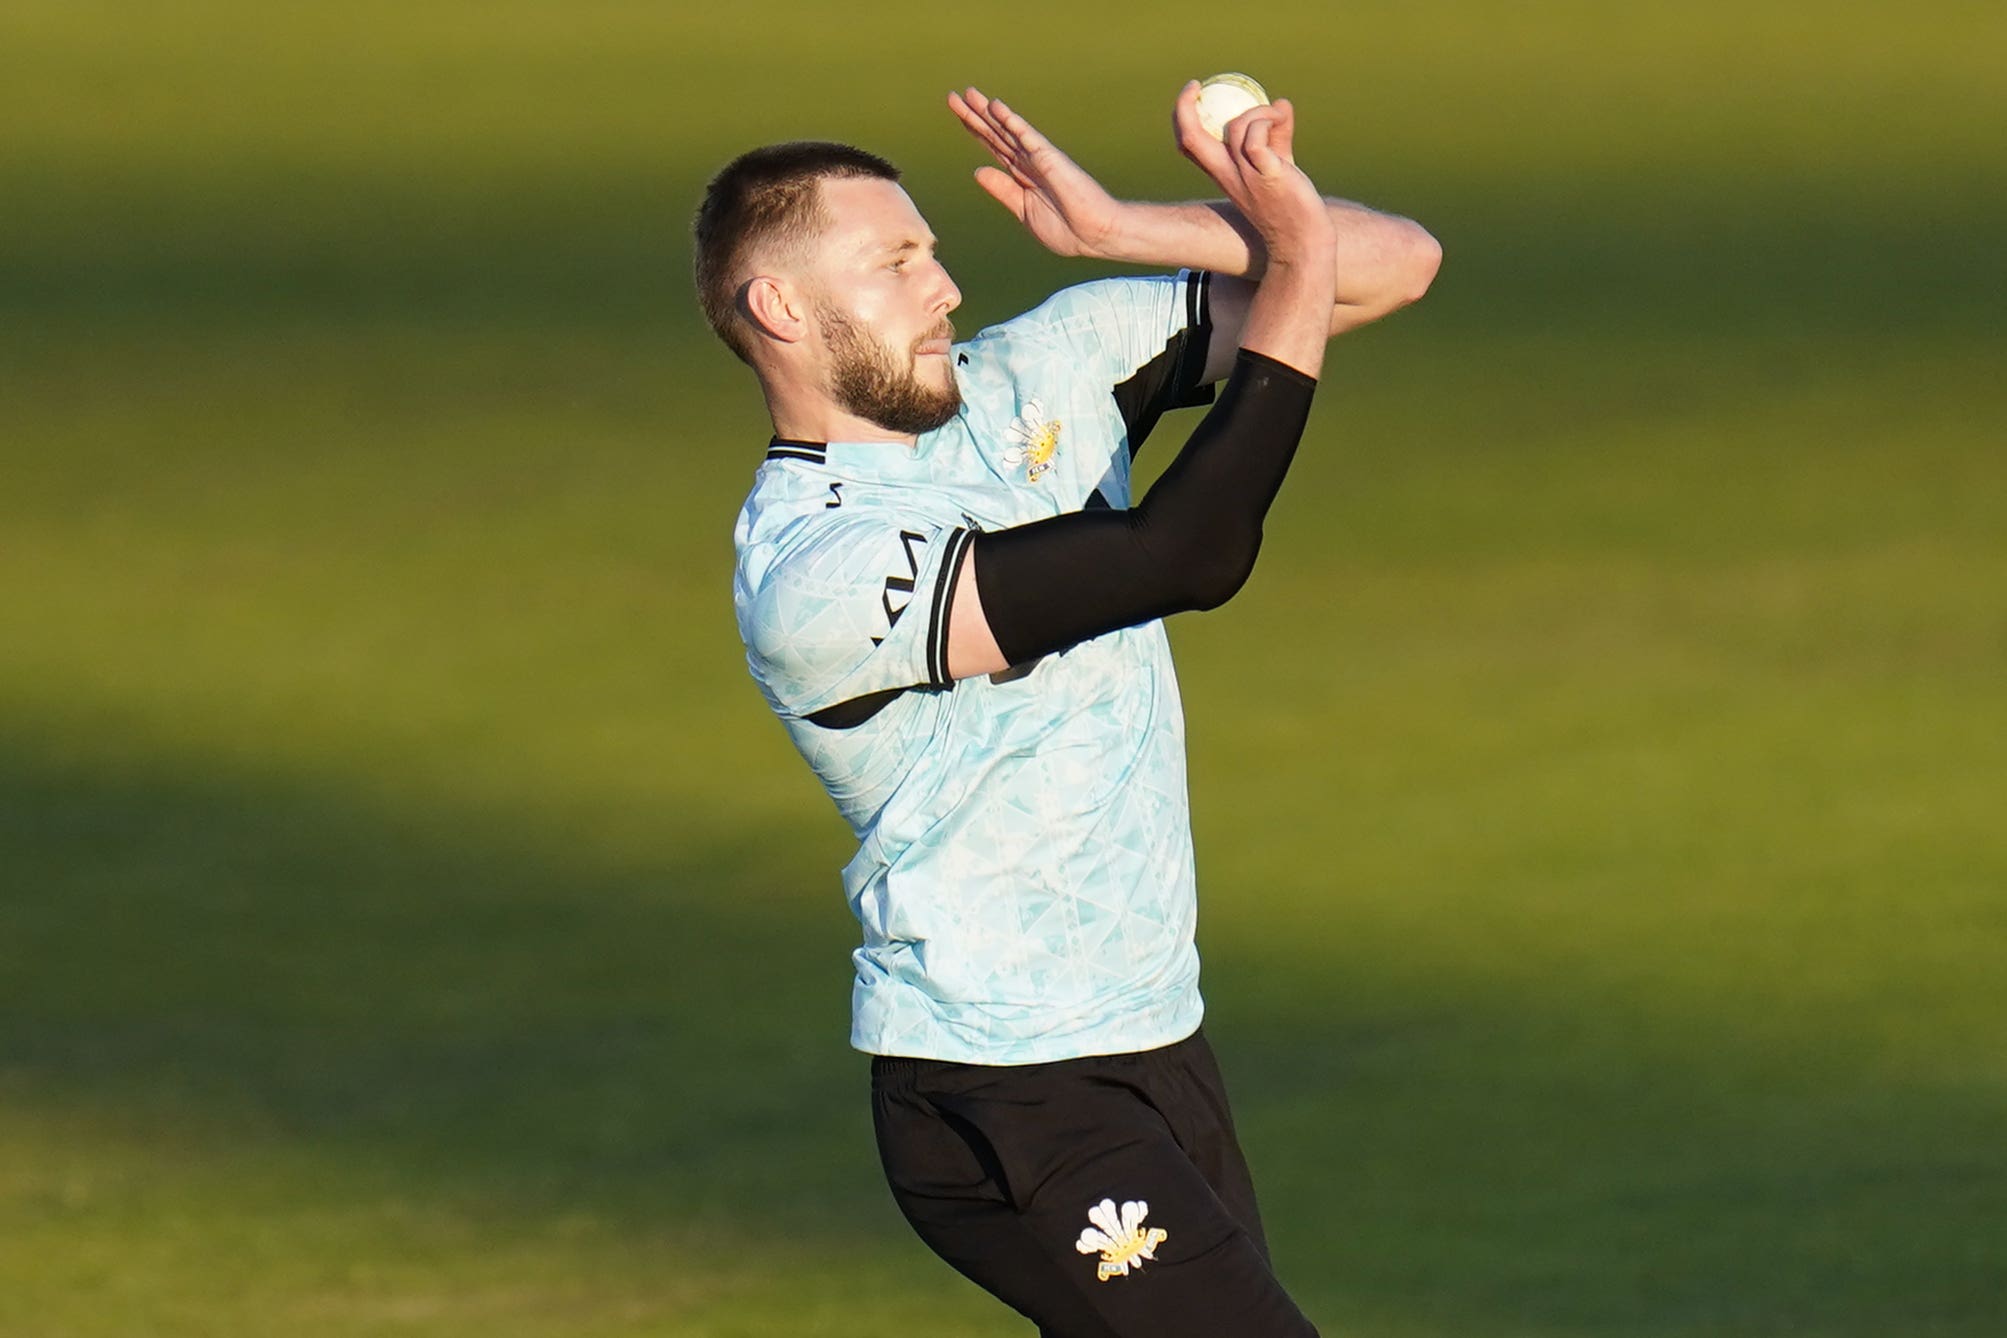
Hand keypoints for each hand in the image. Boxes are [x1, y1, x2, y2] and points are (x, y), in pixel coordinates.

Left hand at [948, 88, 1122, 258]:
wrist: (1093, 236)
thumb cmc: (1065, 229)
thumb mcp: (1023, 210)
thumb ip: (1002, 189)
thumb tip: (978, 171)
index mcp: (1021, 176)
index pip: (993, 146)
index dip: (975, 129)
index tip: (958, 113)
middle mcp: (1027, 162)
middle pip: (995, 134)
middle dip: (974, 115)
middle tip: (953, 96)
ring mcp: (1038, 158)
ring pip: (1007, 131)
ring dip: (988, 113)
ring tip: (969, 94)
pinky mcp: (1050, 159)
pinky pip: (1027, 138)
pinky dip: (1012, 123)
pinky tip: (997, 109)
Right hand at [1171, 81, 1333, 262]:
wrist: (1303, 241)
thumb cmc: (1292, 206)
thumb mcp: (1280, 166)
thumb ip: (1279, 134)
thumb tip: (1280, 104)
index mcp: (1224, 174)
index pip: (1190, 146)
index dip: (1183, 117)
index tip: (1193, 92)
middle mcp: (1228, 175)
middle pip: (1191, 139)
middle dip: (1183, 108)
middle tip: (1195, 85)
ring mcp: (1246, 176)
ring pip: (1236, 128)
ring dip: (1257, 110)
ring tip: (1276, 113)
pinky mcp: (1268, 175)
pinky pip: (1258, 137)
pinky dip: (1269, 120)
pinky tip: (1282, 117)